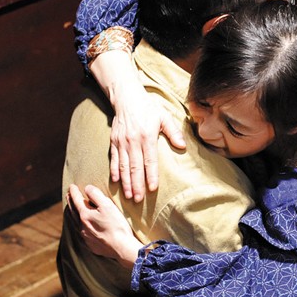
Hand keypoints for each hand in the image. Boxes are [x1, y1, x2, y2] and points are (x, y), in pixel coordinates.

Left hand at [67, 184, 140, 266]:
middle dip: (70, 201)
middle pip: (73, 211)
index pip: (76, 200)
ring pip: (74, 222)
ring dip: (72, 214)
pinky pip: (80, 232)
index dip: (74, 191)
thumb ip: (96, 195)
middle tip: (69, 195)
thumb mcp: (108, 205)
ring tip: (71, 209)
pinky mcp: (91, 244)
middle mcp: (82, 226)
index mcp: (85, 215)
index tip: (72, 186)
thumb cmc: (116, 226)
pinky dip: (78, 225)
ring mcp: (85, 236)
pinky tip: (81, 225)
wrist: (121, 247)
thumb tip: (87, 188)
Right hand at [109, 85, 185, 201]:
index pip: (149, 160)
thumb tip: (183, 146)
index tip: (152, 188)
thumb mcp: (164, 117)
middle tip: (138, 199)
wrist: (126, 97)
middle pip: (135, 167)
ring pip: (123, 166)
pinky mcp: (114, 141)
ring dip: (125, 182)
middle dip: (137, 185)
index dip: (151, 175)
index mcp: (147, 136)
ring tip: (128, 195)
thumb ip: (174, 132)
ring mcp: (121, 142)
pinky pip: (114, 159)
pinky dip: (114, 171)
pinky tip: (115, 181)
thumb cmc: (148, 108)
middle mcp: (133, 141)